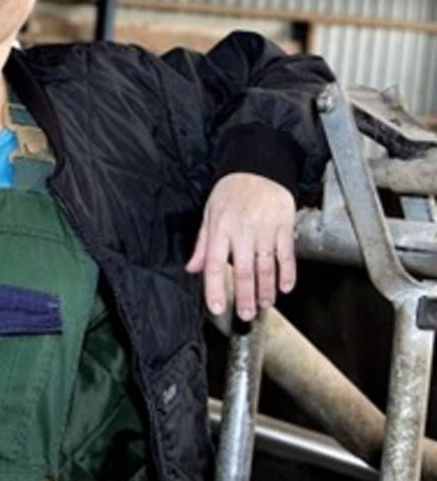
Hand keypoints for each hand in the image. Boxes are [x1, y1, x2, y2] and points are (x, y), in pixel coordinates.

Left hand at [184, 173, 296, 320]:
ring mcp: (265, 229)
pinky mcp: (284, 225)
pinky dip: (288, 273)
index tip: (217, 307)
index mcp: (220, 229)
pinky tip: (286, 287)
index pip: (216, 265)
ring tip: (264, 305)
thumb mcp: (209, 213)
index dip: (215, 288)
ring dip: (266, 289)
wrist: (259, 166)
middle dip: (245, 296)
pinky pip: (287, 254)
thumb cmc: (231, 191)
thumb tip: (193, 268)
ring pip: (266, 266)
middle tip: (246, 315)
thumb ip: (203, 244)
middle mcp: (243, 231)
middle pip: (245, 270)